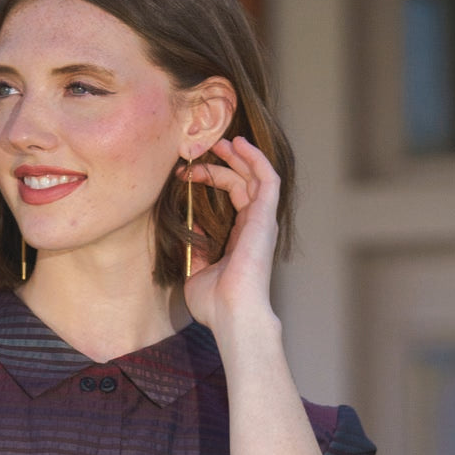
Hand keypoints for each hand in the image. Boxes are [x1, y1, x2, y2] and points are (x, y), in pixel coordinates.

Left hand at [181, 136, 280, 336]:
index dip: (212, 180)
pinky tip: (239, 145)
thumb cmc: (215, 303)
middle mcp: (254, 227)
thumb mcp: (197, 271)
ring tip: (223, 140)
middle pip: (243, 183)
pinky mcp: (265, 218)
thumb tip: (192, 225)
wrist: (232, 315)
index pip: (233, 198)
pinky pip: (267, 180)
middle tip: (203, 150)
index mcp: (240, 238)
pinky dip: (256, 159)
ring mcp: (262, 222)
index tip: (187, 175)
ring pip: (257, 177)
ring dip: (241, 155)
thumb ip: (197, 249)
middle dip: (224, 163)